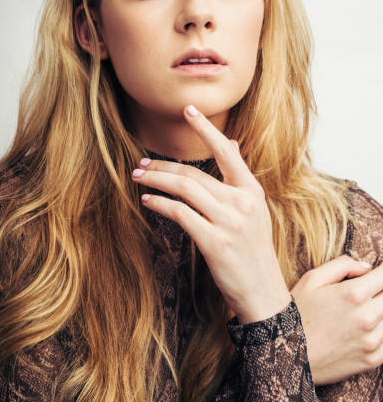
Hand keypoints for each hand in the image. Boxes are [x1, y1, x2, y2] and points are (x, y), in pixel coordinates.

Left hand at [132, 105, 290, 324]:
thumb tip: (232, 144)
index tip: (188, 109)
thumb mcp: (254, 210)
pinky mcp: (215, 243)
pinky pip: (179, 214)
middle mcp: (242, 202)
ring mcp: (229, 223)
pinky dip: (159, 204)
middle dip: (162, 166)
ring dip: (156, 181)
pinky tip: (148, 202)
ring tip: (139, 178)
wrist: (262, 291)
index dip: (206, 128)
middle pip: (194, 173)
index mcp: (252, 191)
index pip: (227, 151)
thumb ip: (240, 177)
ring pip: (184, 189)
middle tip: (140, 164)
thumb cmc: (253, 250)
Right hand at [291, 255, 382, 384]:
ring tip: (362, 309)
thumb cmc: (296, 314)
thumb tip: (367, 267)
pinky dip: (382, 329)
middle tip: (369, 290)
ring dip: (381, 309)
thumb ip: (342, 265)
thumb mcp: (311, 279)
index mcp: (353, 293)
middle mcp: (367, 317)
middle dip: (380, 290)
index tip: (378, 272)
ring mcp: (372, 340)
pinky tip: (367, 326)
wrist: (287, 356)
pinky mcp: (373, 359)